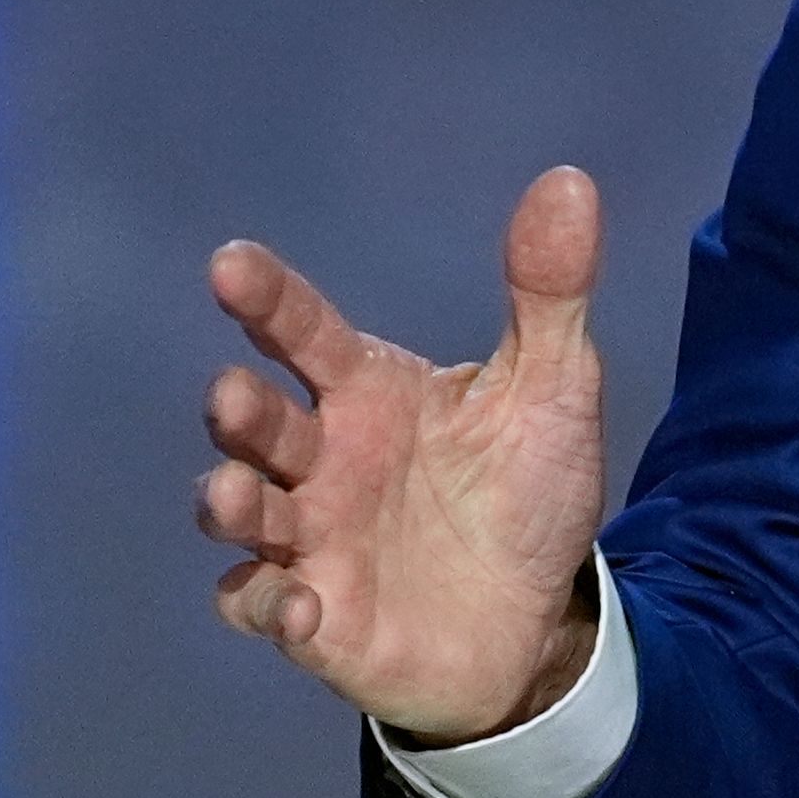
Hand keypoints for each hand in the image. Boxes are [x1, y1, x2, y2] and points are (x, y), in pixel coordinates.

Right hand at [195, 167, 611, 744]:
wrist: (538, 616)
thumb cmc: (528, 490)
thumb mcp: (555, 387)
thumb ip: (550, 291)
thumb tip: (569, 180)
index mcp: (369, 392)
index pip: (303, 331)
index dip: (266, 297)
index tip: (231, 264)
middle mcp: (323, 459)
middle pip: (257, 424)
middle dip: (238, 410)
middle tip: (234, 394)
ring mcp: (309, 538)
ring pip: (240, 511)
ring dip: (229, 502)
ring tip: (236, 493)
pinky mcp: (313, 614)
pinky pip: (262, 606)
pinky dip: (269, 607)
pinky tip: (303, 608)